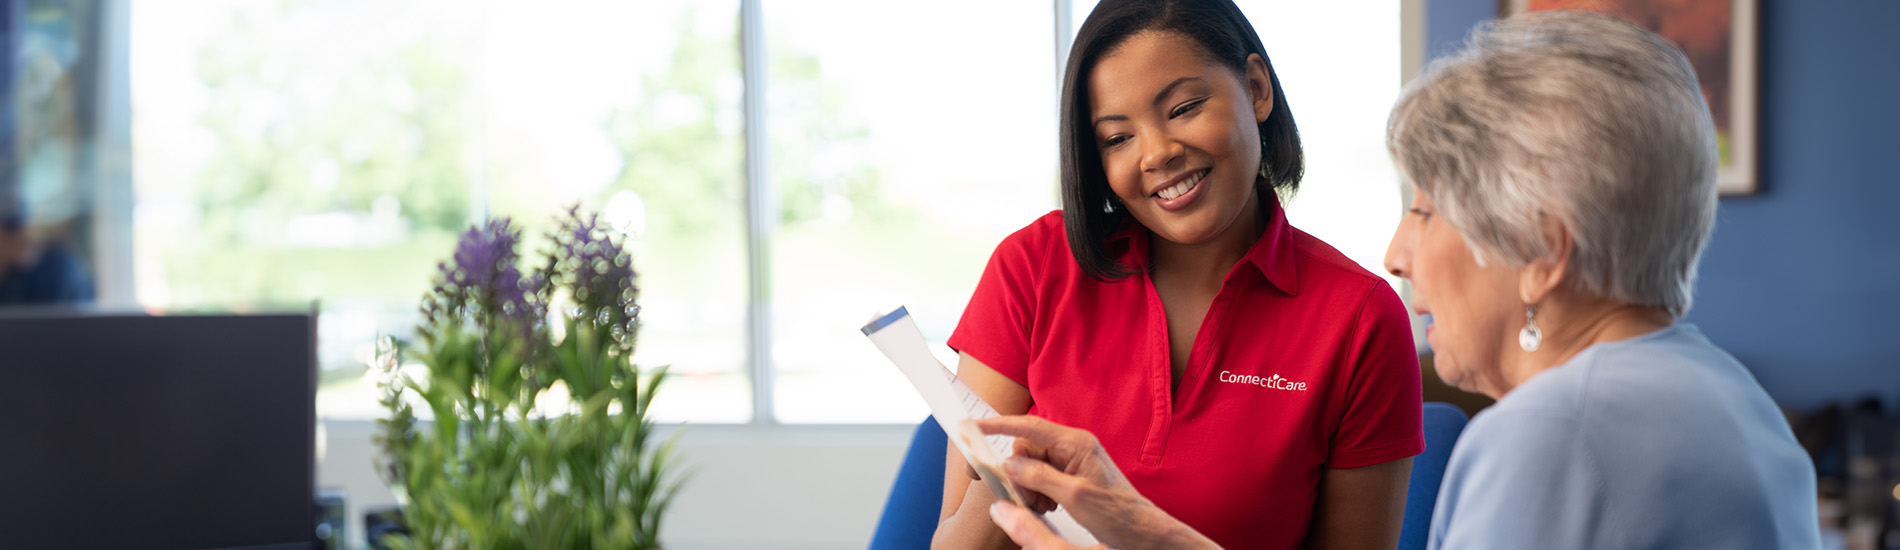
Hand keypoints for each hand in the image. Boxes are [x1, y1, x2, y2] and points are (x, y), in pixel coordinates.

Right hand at [975, 416, 1219, 549]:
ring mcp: (1070, 461)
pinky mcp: (1069, 475)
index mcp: (1076, 443)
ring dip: (1028, 487)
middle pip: (1025, 450)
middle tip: (1028, 498)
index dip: (999, 425)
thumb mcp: (1075, 496)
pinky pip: (1038, 478)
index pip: (1030, 426)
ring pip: (1029, 466)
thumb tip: (1011, 464)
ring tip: (1044, 506)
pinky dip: (1036, 493)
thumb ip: (1040, 476)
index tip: (974, 426)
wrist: (1138, 530)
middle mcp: (1072, 447)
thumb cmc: (1117, 512)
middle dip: (1019, 474)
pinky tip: (1049, 506)